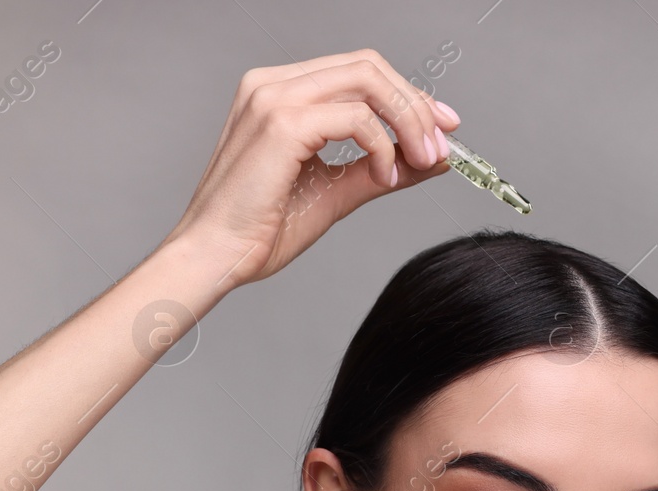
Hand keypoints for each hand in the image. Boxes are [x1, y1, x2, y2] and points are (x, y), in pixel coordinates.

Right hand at [161, 48, 459, 288]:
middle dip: (415, 104)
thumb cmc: (258, 231)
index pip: (359, 72)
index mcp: (279, 93)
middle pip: (368, 66)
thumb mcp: (334, 192)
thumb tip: (431, 158)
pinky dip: (383, 147)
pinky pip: (356, 119)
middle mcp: (273, 84)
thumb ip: (381, 168)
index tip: (442, 128)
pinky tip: (384, 178)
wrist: (215, 258)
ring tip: (422, 162)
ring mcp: (274, 98)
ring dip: (407, 121)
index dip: (407, 96)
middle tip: (441, 146)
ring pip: (368, 81)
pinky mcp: (282, 123)